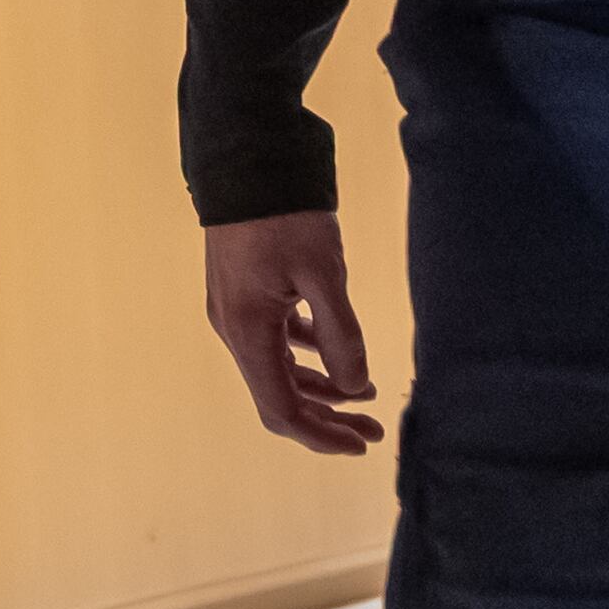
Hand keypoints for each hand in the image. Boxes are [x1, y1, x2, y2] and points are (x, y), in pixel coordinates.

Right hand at [203, 212, 382, 453]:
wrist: (247, 164)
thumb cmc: (285, 216)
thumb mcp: (324, 276)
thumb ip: (342, 337)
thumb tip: (357, 387)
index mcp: (248, 330)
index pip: (281, 409)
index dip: (322, 436)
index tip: (363, 444)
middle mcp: (234, 329)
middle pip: (278, 397)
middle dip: (327, 419)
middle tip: (374, 430)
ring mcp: (236, 312)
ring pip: (278, 372)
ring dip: (321, 390)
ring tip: (368, 397)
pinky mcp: (245, 296)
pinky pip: (275, 344)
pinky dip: (309, 359)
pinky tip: (342, 356)